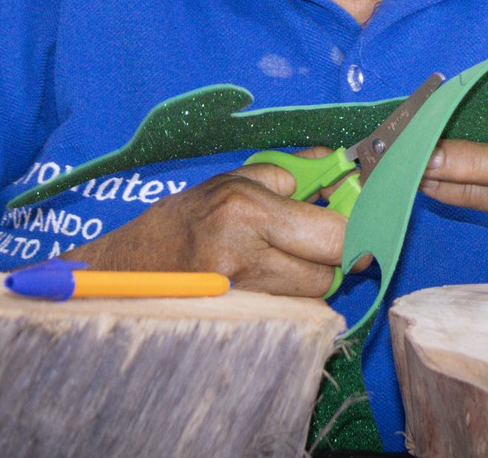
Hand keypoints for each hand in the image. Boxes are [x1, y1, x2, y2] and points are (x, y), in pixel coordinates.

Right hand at [62, 156, 344, 295]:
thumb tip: (340, 164)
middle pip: (329, 274)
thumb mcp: (235, 179)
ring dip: (307, 280)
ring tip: (276, 259)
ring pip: (312, 297)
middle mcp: (245, 257)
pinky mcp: (238, 323)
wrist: (130, 268)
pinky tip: (264, 283)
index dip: (353, 231)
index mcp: (246, 212)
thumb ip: (293, 172)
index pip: (334, 235)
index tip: (358, 222)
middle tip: (310, 241)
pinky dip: (288, 299)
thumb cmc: (185, 218)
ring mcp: (240, 298)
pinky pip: (290, 313)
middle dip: (329, 257)